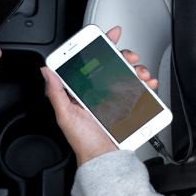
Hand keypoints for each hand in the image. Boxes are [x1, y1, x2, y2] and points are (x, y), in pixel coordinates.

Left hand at [42, 26, 157, 165]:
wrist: (104, 160)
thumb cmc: (84, 142)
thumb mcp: (65, 116)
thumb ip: (56, 93)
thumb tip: (47, 71)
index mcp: (82, 92)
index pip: (90, 62)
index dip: (98, 46)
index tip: (107, 36)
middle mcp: (99, 93)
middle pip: (113, 65)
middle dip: (123, 55)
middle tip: (129, 57)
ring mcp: (115, 99)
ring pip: (128, 75)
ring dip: (137, 69)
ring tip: (140, 73)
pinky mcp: (129, 108)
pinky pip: (139, 91)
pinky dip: (147, 84)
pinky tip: (148, 84)